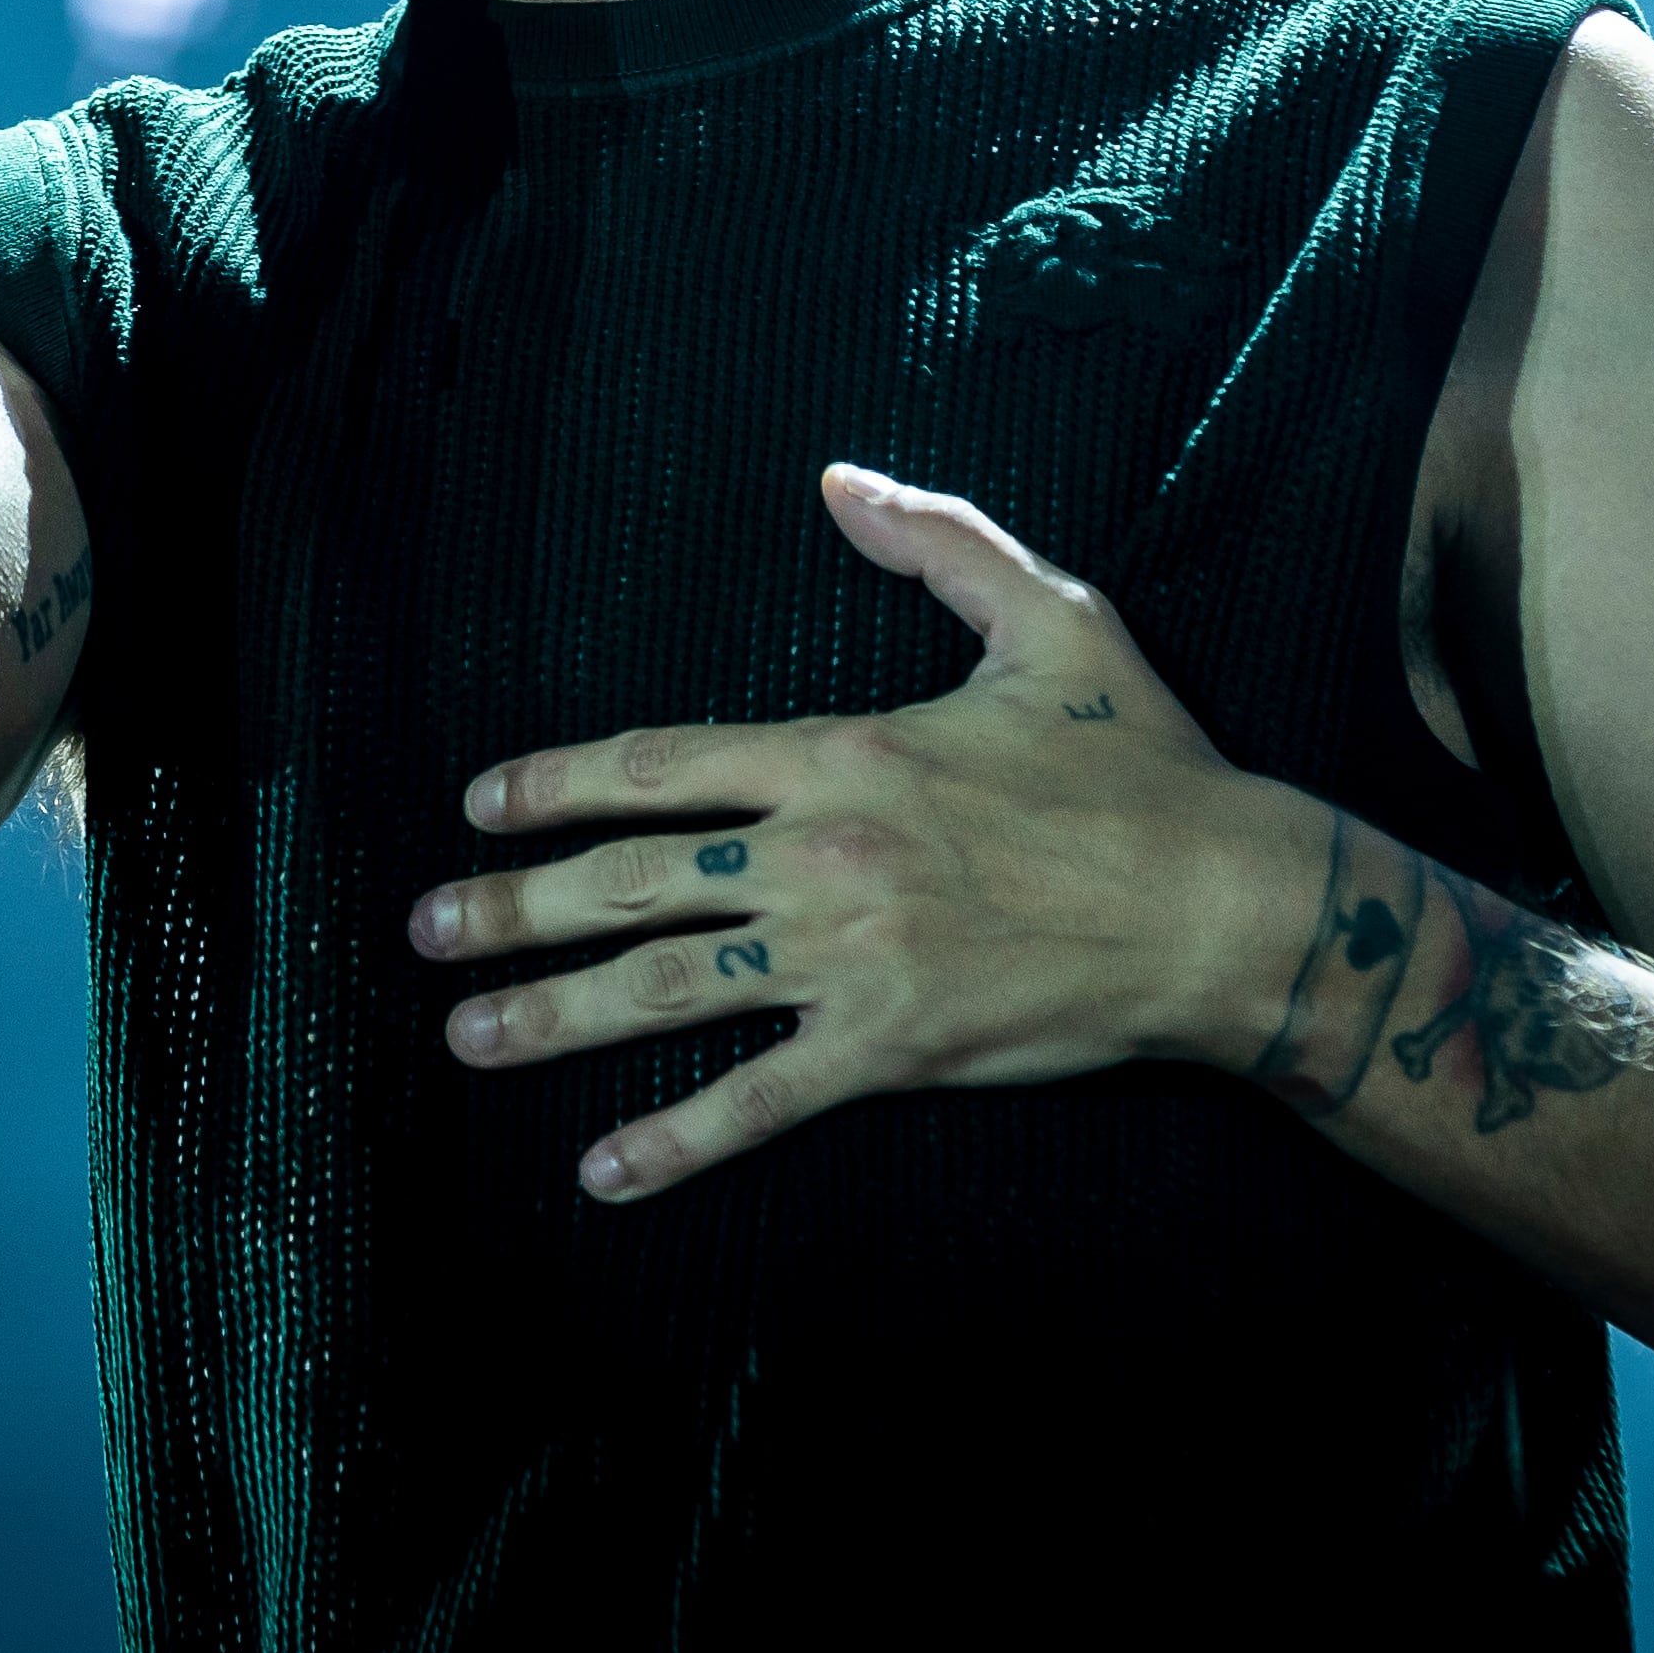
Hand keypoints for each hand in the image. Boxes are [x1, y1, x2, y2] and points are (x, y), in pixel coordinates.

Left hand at [411, 464, 1330, 1201]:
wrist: (1226, 907)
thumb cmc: (1143, 766)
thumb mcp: (1050, 616)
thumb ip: (939, 542)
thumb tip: (842, 481)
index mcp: (843, 751)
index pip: (661, 763)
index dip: (557, 782)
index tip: (482, 804)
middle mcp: (822, 854)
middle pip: (632, 878)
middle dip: (514, 905)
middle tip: (427, 928)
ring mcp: (850, 958)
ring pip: (665, 989)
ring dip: (554, 1015)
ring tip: (464, 1034)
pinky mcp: (892, 1048)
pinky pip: (758, 1101)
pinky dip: (673, 1141)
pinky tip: (599, 1171)